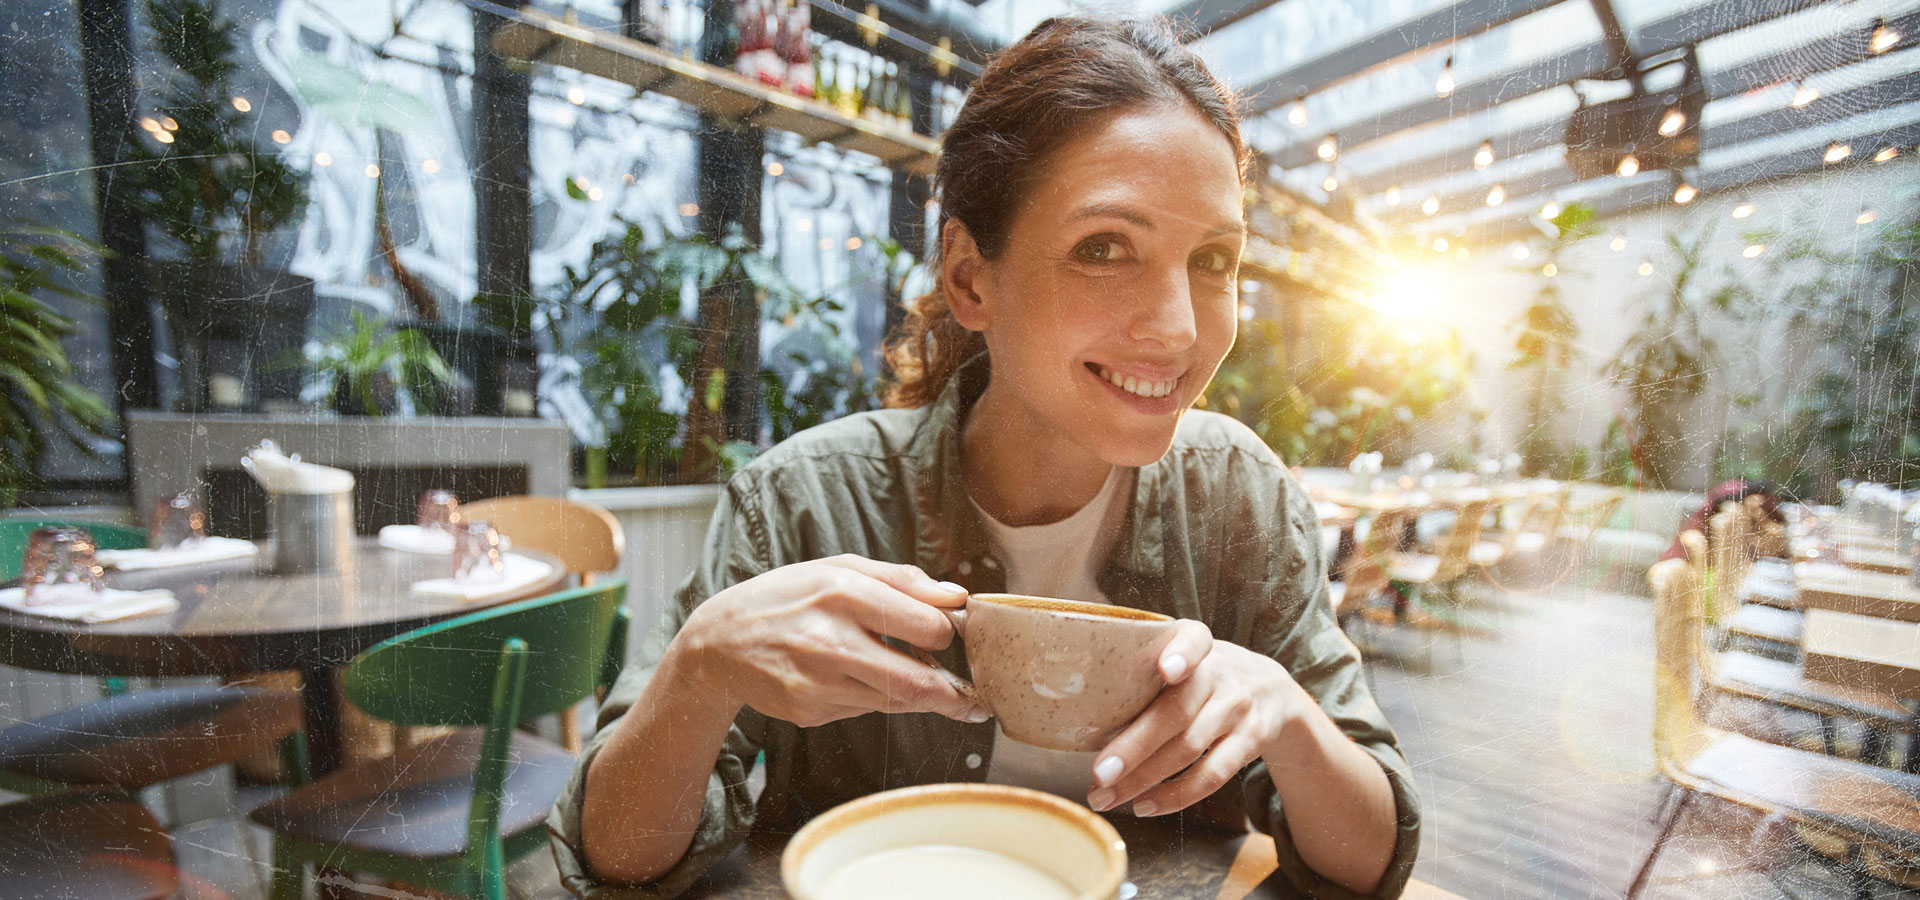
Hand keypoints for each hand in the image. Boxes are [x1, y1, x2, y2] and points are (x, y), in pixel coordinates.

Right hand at [677, 554, 987, 727]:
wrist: (718, 642)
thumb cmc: (787, 598)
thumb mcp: (838, 569)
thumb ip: (901, 579)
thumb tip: (956, 597)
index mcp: (842, 592)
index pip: (927, 624)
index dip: (951, 634)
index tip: (959, 637)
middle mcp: (829, 640)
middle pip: (918, 679)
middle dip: (954, 690)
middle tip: (973, 694)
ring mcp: (817, 682)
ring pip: (896, 701)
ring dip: (924, 698)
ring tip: (940, 691)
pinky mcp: (809, 712)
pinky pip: (865, 709)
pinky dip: (877, 698)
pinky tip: (866, 682)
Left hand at [1085, 636, 1306, 816]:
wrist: (1272, 691)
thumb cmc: (1202, 676)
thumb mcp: (1185, 657)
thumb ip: (1145, 672)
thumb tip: (1077, 715)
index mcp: (1199, 644)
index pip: (1194, 640)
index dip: (1181, 654)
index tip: (1165, 670)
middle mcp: (1221, 674)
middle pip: (1178, 712)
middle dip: (1135, 746)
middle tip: (1099, 773)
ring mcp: (1239, 709)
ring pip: (1189, 748)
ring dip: (1143, 778)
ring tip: (1106, 797)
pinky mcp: (1251, 742)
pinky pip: (1212, 775)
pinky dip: (1175, 795)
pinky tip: (1145, 804)